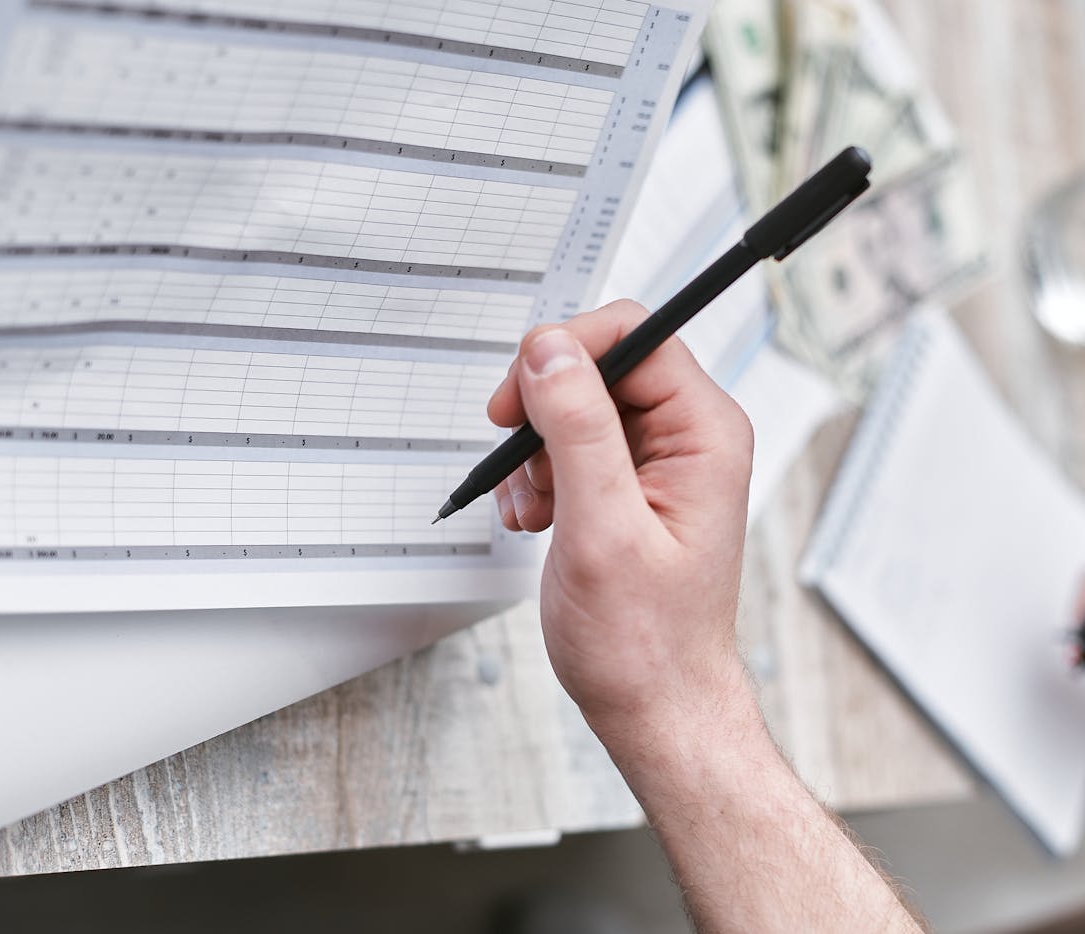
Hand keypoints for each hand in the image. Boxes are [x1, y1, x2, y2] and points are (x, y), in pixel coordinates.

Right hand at [488, 300, 754, 736]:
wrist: (654, 703)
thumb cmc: (646, 642)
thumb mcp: (603, 528)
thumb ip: (578, 429)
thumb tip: (550, 350)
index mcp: (704, 434)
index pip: (633, 336)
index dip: (566, 352)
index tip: (518, 396)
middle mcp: (688, 438)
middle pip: (598, 366)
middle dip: (543, 410)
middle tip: (515, 455)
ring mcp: (658, 463)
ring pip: (575, 408)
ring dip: (535, 451)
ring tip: (534, 506)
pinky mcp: (628, 486)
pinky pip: (569, 447)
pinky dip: (538, 476)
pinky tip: (537, 517)